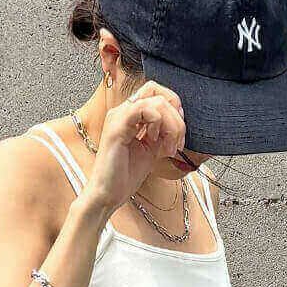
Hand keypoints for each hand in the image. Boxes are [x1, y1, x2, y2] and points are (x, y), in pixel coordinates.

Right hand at [82, 81, 187, 215]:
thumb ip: (163, 133)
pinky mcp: (117, 127)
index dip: (173, 106)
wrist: (108, 195)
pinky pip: (144, 109)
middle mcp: (122, 111)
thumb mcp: (152, 150)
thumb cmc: (125, 176)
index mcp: (130, 115)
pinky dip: (158, 124)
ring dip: (171, 125)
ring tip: (169, 148)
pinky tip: (154, 142)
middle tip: (177, 142)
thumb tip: (179, 124)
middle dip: (175, 114)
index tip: (179, 132)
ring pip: (156, 101)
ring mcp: (118, 116)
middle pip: (156, 90)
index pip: (155, 92)